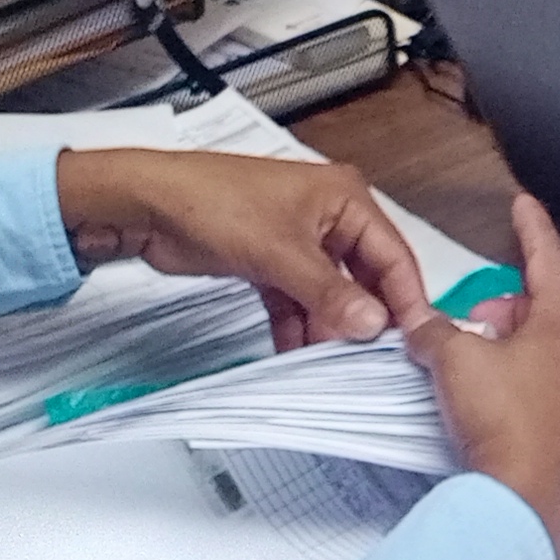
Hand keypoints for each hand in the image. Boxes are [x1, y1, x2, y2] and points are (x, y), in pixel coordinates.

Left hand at [50, 143, 422, 347]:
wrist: (147, 204)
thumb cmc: (210, 200)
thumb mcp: (279, 252)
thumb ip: (329, 292)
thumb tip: (370, 323)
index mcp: (344, 198)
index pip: (393, 255)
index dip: (405, 299)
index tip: (412, 340)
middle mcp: (329, 217)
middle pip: (364, 278)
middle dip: (361, 318)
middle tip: (367, 358)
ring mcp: (299, 241)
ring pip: (330, 294)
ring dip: (327, 327)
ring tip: (328, 361)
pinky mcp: (271, 261)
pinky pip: (299, 300)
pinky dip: (298, 325)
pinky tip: (294, 351)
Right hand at [394, 193, 559, 551]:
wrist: (521, 500)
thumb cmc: (506, 427)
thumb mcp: (454, 360)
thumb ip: (434, 331)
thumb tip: (424, 326)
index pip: (548, 258)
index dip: (530, 228)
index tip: (524, 205)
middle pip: (537, 306)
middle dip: (499, 305)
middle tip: (468, 315)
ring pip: (532, 347)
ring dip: (498, 345)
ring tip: (464, 359)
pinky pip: (530, 382)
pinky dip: (503, 377)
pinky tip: (476, 396)